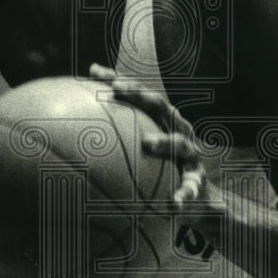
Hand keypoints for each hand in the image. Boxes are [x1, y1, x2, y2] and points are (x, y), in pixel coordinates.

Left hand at [88, 63, 209, 205]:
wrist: (200, 199)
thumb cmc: (163, 167)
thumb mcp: (143, 149)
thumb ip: (117, 135)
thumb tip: (76, 120)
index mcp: (163, 120)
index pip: (140, 94)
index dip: (119, 80)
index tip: (94, 72)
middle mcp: (178, 131)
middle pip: (161, 107)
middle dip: (140, 95)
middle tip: (117, 90)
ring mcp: (190, 155)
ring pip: (180, 143)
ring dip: (165, 141)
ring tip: (147, 142)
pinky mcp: (197, 181)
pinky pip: (190, 188)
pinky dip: (183, 194)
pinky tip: (173, 205)